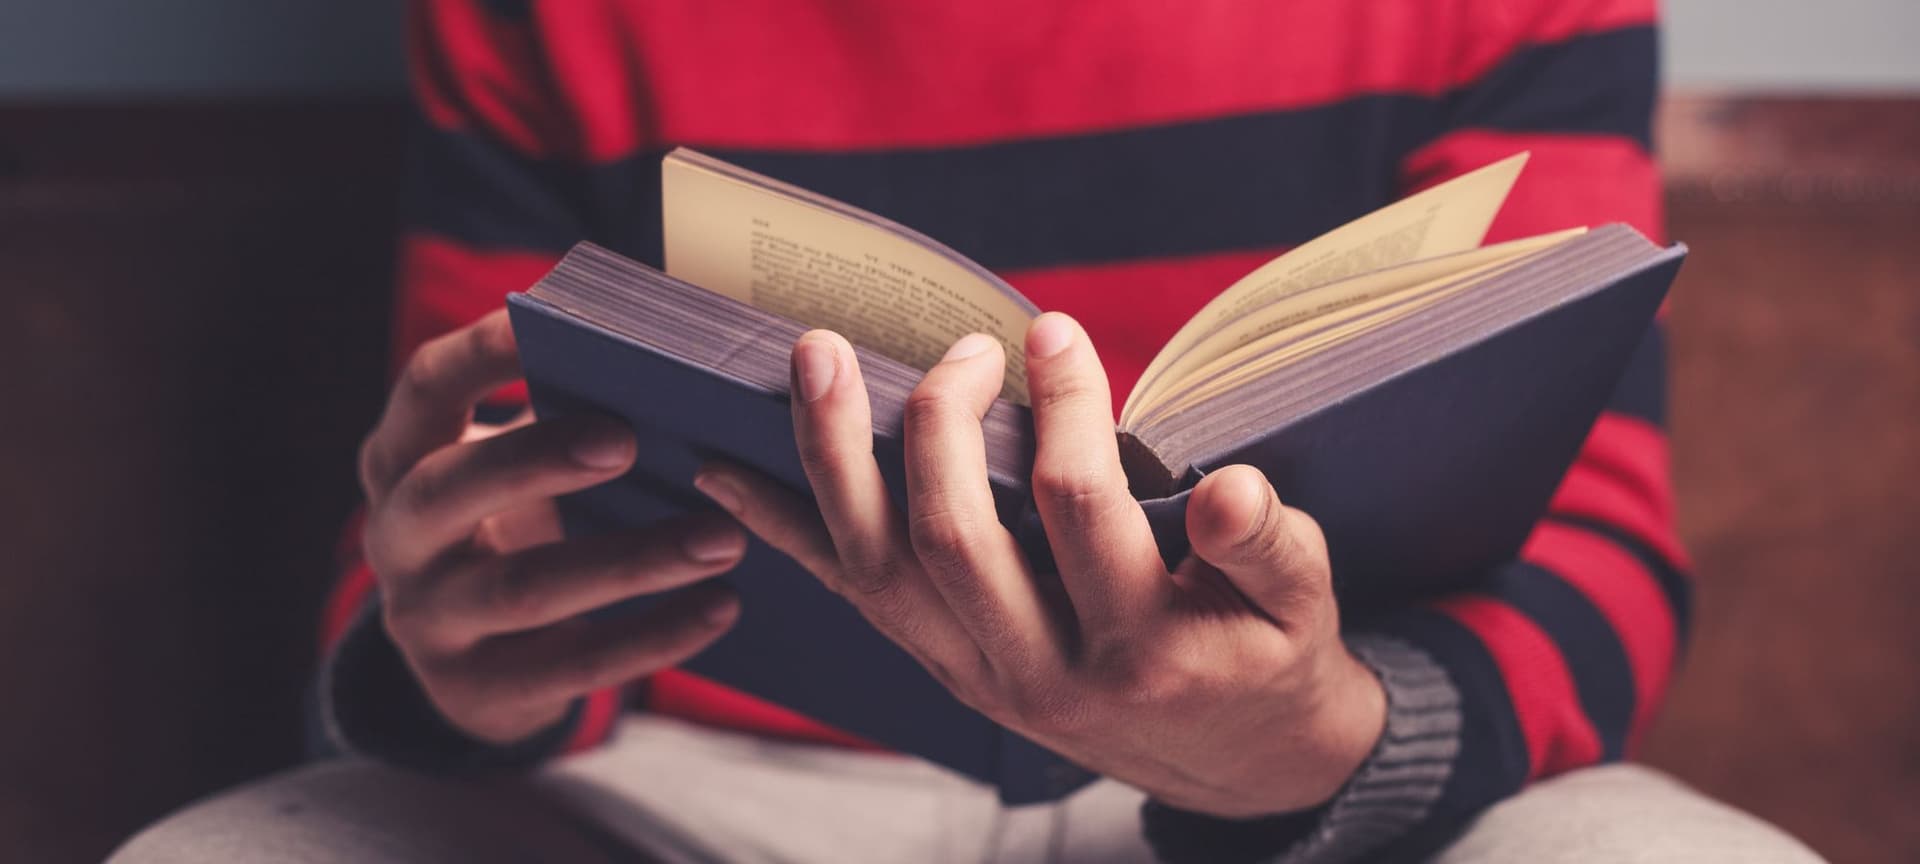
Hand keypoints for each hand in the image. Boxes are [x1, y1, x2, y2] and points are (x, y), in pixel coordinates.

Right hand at [358, 310, 742, 743]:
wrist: (471, 663)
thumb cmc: (513, 524)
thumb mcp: (510, 467)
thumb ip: (561, 416)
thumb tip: (678, 359)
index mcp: (403, 458)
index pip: (424, 389)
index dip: (478, 353)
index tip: (543, 317)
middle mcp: (398, 537)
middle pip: (452, 490)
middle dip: (537, 460)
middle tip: (628, 440)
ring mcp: (430, 620)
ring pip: (526, 589)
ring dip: (631, 562)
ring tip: (725, 538)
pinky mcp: (479, 690)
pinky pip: (573, 665)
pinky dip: (654, 636)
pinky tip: (722, 606)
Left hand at [695, 314, 1383, 815]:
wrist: (1231, 760)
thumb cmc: (1264, 652)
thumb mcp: (1299, 603)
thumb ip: (1266, 544)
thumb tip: (1227, 489)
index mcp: (1137, 648)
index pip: (1078, 508)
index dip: (1063, 408)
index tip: (1056, 331)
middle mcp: (1037, 673)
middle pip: (950, 538)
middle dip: (939, 423)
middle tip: (965, 345)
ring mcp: (974, 675)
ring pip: (875, 568)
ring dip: (832, 459)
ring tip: (808, 359)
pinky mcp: (941, 664)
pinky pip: (850, 594)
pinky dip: (788, 530)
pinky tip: (728, 473)